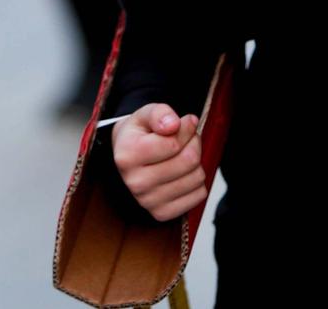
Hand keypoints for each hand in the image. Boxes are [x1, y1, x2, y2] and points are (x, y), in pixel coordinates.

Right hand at [113, 104, 205, 221]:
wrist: (129, 158)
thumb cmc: (140, 134)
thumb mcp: (145, 114)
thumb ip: (159, 113)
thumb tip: (173, 125)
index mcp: (128, 156)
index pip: (173, 143)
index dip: (186, 128)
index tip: (183, 122)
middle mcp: (135, 182)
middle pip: (188, 160)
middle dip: (194, 143)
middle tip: (187, 138)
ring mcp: (148, 201)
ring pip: (197, 178)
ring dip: (197, 162)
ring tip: (184, 154)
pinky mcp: (162, 214)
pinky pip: (199, 195)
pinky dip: (197, 182)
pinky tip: (184, 173)